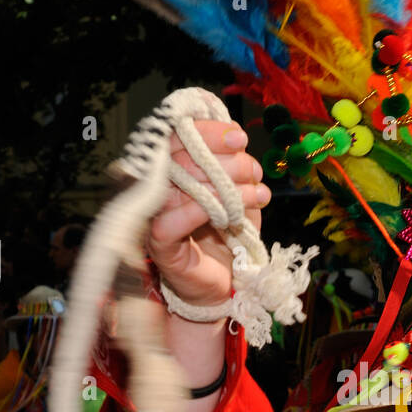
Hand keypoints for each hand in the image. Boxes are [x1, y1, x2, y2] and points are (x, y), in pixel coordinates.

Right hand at [147, 120, 270, 305]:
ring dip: (226, 187)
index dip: (208, 132)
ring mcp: (154, 213)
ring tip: (256, 194)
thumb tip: (235, 135)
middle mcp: (157, 186)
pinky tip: (231, 216)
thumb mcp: (236, 191)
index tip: (238, 137)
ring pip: (181, 186)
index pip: (179, 135)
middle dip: (225, 160)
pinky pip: (172, 220)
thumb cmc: (229, 232)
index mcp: (173, 167)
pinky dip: (201, 212)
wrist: (229, 280)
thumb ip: (231, 162)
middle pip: (180, 156)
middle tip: (252, 170)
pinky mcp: (159, 242)